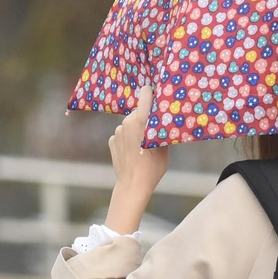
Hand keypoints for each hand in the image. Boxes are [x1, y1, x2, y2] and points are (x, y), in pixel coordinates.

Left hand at [105, 86, 167, 233]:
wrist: (132, 186)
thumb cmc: (152, 168)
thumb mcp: (164, 147)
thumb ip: (162, 129)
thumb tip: (165, 117)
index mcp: (140, 121)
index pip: (145, 96)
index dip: (151, 94)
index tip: (156, 92)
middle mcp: (126, 122)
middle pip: (139, 112)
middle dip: (146, 118)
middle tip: (155, 132)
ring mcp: (117, 132)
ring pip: (130, 123)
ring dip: (137, 130)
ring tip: (144, 147)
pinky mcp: (112, 140)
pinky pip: (123, 134)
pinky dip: (128, 139)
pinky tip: (134, 151)